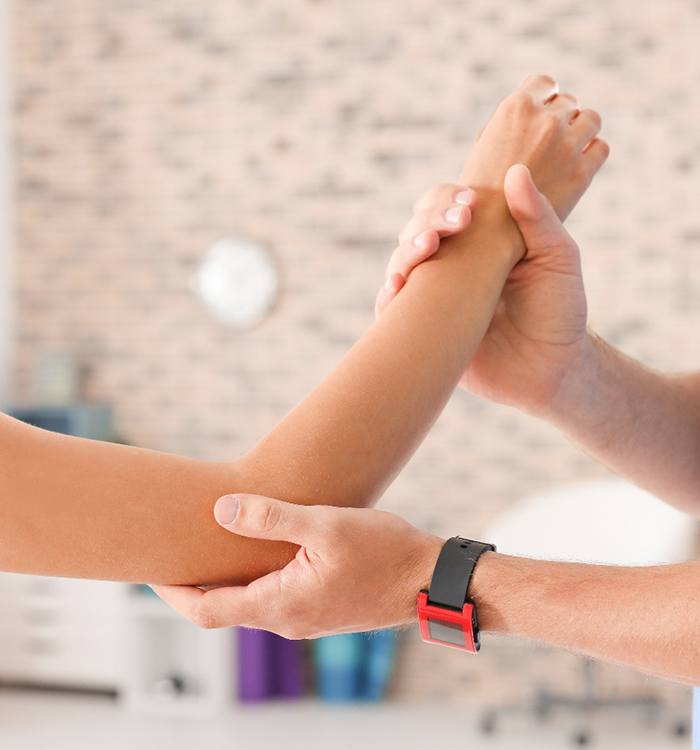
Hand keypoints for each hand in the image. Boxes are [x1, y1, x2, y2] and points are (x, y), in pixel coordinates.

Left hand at [152, 494, 442, 637]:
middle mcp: (287, 619)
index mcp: (281, 604)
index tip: (151, 572)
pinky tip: (259, 551)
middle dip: (195, 584)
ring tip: (213, 544)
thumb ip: (271, 519)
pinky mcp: (320, 609)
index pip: (207, 610)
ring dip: (226, 580)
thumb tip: (220, 510)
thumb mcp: (325, 526)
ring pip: (249, 603)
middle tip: (175, 551)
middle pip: (223, 609)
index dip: (173, 593)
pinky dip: (253, 579)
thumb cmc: (384, 553)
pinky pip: (273, 598)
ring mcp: (305, 618)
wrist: (429, 581)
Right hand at [379, 164, 594, 413]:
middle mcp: (453, 265)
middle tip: (448, 229)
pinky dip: (387, 298)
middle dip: (425, 223)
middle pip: (418, 231)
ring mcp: (435, 298)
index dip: (446, 200)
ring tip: (425, 252)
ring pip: (402, 266)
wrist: (552, 371)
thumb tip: (516, 172)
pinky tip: (395, 290)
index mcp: (481, 241)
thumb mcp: (558, 258)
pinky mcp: (425, 331)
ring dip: (404, 254)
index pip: (448, 207)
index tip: (467, 205)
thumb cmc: (561, 311)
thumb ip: (538, 217)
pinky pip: (392, 312)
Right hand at [460, 74, 607, 221]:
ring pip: (590, 119)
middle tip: (539, 148)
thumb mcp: (483, 149)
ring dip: (580, 131)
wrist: (489, 243)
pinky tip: (572, 170)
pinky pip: (600, 148)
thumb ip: (505, 127)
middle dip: (558, 119)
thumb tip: (526, 99)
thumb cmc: (479, 199)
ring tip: (558, 157)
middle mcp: (544, 121)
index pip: (543, 84)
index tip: (535, 118)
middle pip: (567, 103)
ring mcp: (566, 145)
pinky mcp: (581, 174)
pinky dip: (591, 152)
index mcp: (515, 108)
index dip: (541, 98)